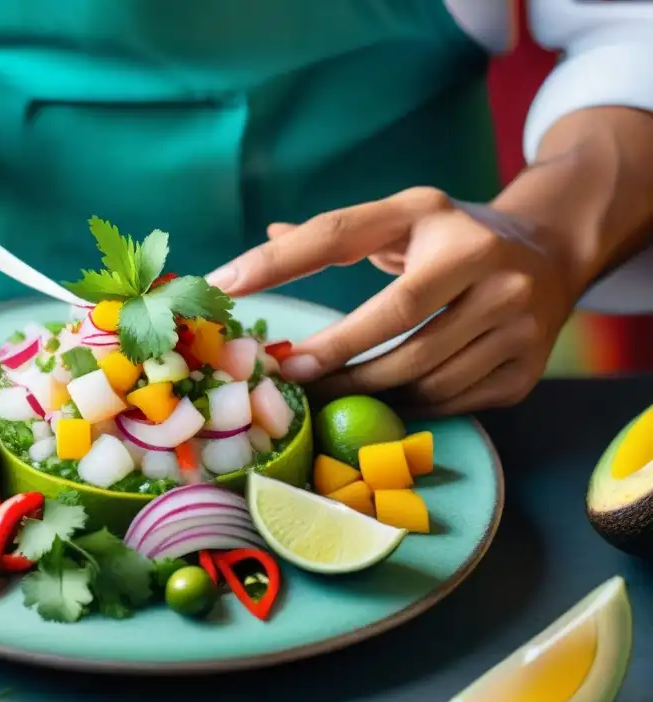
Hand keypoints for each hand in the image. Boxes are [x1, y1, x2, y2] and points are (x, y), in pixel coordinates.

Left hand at [207, 187, 582, 415]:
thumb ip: (338, 231)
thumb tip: (266, 233)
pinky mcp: (527, 366)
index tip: (225, 285)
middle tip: (289, 375)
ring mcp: (515, 317)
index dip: (279, 262)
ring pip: (421, 373)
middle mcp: (485, 262)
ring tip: (332, 391)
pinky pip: (451, 401)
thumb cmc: (454, 240)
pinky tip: (389, 397)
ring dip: (367, 389)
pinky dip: (412, 404)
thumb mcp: (404, 218)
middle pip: (391, 320)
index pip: (341, 236)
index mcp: (435, 216)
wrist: (555, 255)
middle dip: (332, 355)